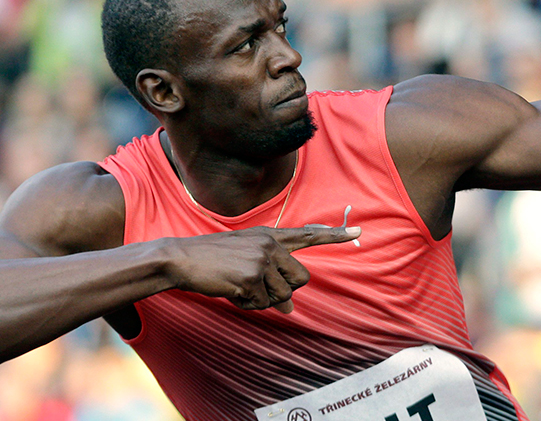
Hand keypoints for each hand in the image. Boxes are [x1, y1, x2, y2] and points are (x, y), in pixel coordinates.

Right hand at [161, 225, 359, 312]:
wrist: (181, 257)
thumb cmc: (213, 262)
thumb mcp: (245, 264)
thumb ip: (271, 279)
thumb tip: (290, 310)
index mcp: (270, 236)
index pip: (307, 235)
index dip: (334, 235)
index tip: (358, 231)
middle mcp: (270, 244)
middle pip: (300, 280)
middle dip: (282, 291)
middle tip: (255, 286)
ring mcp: (261, 259)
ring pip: (281, 297)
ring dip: (260, 300)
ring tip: (237, 286)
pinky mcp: (251, 276)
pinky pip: (261, 304)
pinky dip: (246, 304)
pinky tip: (230, 290)